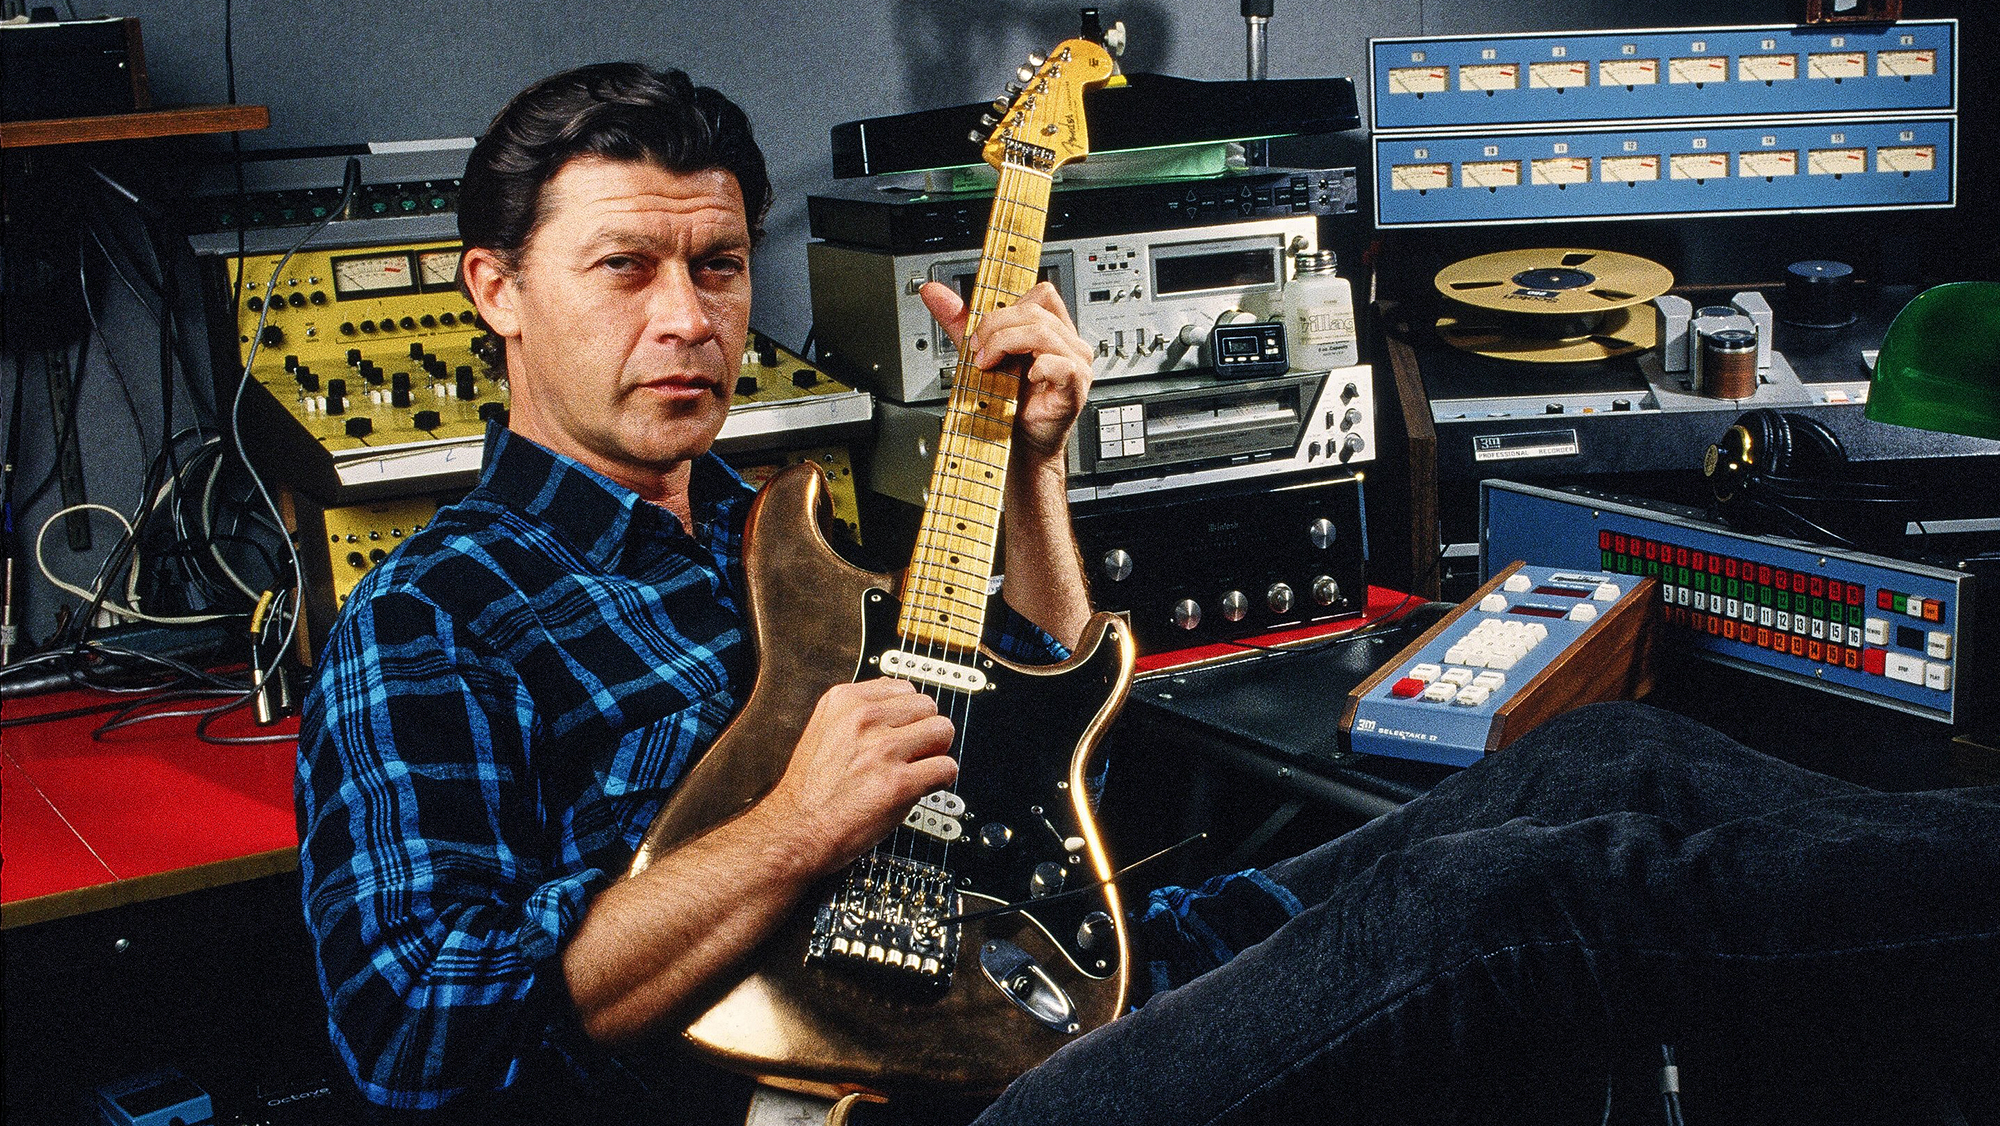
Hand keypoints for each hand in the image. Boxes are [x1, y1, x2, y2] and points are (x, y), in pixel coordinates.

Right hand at [763, 678, 956, 871]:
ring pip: (943, 731)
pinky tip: (923, 787)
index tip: (902, 732)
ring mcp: (882, 749)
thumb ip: (857, 711)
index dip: (907, 715)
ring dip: (936, 752)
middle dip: (924, 730)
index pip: (904, 688)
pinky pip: (947, 767)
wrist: (797, 830)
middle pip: (928, 706)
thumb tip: (894, 697)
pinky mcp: (899, 783)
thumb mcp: (824, 729)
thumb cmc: (810, 790)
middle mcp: (864, 720)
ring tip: (917, 768)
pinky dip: (941, 779)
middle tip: (912, 753)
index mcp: (844, 701)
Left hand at [920, 279, 1093, 466]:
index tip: (981, 333)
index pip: (1040, 295)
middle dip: (997, 328)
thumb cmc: (1007, 402)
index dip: (1006, 308)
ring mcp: (1076, 363)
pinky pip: (1061, 364)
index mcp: (1051, 329)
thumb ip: (960, 321)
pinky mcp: (1076, 386)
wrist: (1016, 443)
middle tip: (978, 353)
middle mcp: (1068, 342)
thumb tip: (932, 291)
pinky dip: (1038, 367)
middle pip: (1036, 310)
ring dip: (1006, 345)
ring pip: (1043, 332)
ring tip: (990, 366)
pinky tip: (1026, 378)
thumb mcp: (978, 353)